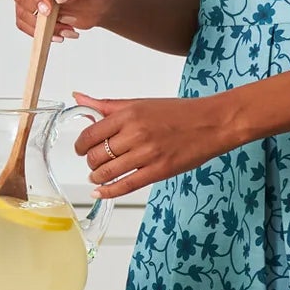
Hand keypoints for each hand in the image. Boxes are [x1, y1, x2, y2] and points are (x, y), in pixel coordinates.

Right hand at [13, 0, 120, 41]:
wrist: (99, 4)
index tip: (48, 10)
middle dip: (40, 15)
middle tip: (64, 25)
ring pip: (22, 13)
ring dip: (43, 27)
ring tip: (67, 31)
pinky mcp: (31, 10)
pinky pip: (25, 24)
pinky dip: (40, 33)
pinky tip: (60, 35)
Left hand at [72, 89, 242, 197]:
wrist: (212, 123)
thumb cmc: (178, 112)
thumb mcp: (140, 103)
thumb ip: (106, 105)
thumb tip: (78, 97)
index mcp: (129, 114)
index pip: (90, 134)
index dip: (80, 145)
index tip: (81, 148)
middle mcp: (135, 134)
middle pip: (95, 155)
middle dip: (89, 161)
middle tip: (93, 162)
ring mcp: (147, 154)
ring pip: (107, 172)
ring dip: (97, 177)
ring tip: (98, 175)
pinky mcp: (158, 171)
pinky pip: (125, 185)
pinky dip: (108, 191)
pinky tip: (100, 192)